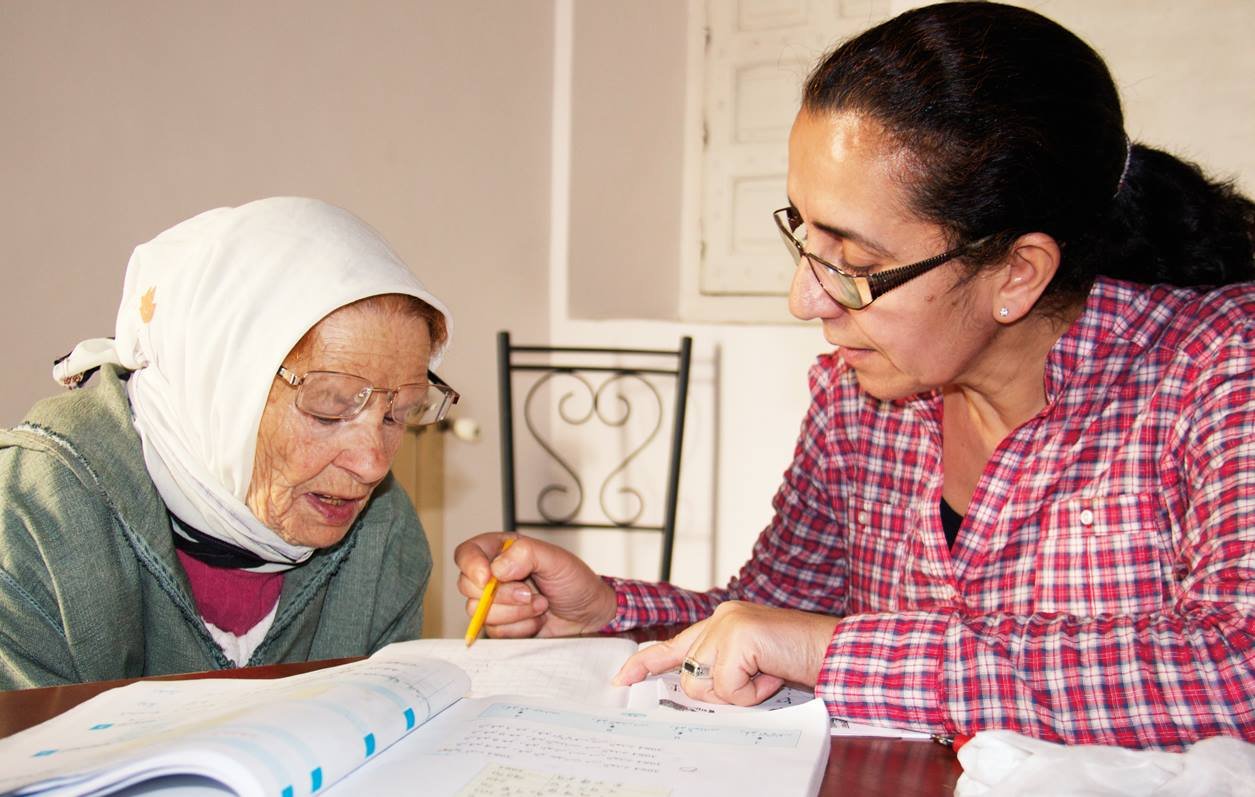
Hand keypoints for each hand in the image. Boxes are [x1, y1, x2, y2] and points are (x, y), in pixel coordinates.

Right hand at [453, 532, 617, 637]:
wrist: (589, 614)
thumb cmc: (575, 581)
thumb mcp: (556, 559)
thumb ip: (525, 554)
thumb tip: (496, 569)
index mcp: (502, 551)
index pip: (467, 553)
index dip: (471, 566)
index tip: (487, 578)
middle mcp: (494, 576)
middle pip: (467, 586)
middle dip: (502, 595)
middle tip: (529, 593)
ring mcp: (496, 602)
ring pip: (479, 612)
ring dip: (515, 612)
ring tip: (540, 604)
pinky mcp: (502, 625)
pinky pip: (495, 631)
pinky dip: (520, 627)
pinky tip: (536, 619)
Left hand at [612, 601, 838, 705]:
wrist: (833, 651)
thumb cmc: (797, 661)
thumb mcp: (752, 666)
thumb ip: (720, 669)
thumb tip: (691, 691)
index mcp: (720, 622)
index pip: (673, 645)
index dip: (645, 662)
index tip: (623, 679)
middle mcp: (720, 617)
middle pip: (688, 676)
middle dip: (721, 692)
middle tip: (758, 680)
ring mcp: (728, 623)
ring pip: (703, 684)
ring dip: (738, 693)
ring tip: (766, 675)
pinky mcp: (739, 635)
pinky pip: (726, 687)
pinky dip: (751, 693)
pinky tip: (771, 675)